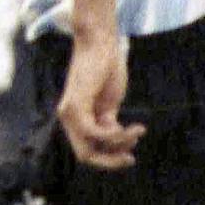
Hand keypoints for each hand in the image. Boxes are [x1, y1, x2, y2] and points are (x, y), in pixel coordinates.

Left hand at [57, 30, 144, 170]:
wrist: (100, 43)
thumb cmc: (106, 68)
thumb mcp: (108, 102)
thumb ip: (107, 122)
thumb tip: (114, 141)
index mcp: (75, 118)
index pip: (87, 151)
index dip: (108, 159)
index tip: (130, 155)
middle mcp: (67, 117)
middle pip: (85, 156)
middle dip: (110, 161)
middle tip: (131, 159)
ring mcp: (69, 112)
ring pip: (92, 147)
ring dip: (120, 143)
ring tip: (138, 130)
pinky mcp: (76, 104)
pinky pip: (95, 133)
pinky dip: (116, 134)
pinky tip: (133, 128)